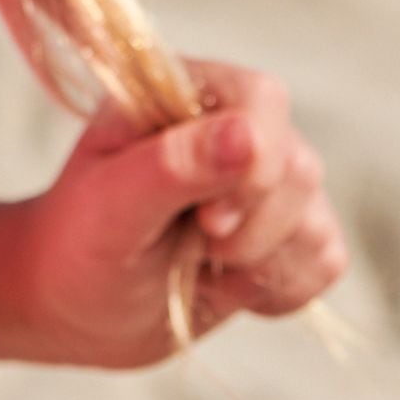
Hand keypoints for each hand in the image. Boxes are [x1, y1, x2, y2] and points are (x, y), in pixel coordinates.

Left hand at [0, 58, 348, 369]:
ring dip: (259, 264)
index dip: (252, 164)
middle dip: (250, 228)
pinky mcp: (287, 231)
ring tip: (198, 266)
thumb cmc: (77, 244)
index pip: (261, 100)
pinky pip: (325, 259)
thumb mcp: (109, 206)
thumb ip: (173, 166)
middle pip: (298, 166)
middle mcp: (233, 126)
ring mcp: (266, 180)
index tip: (207, 220)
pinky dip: (278, 288)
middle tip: (194, 246)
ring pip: (317, 219)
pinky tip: (224, 286)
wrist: (74, 306)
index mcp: (182, 93)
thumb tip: (248, 134)